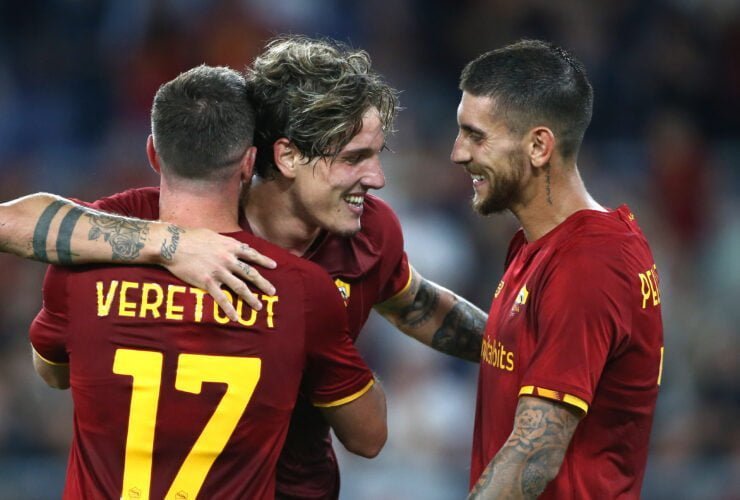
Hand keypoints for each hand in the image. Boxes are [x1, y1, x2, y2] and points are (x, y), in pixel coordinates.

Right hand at [157, 226, 276, 320]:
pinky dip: (230, 309)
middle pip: (251, 274)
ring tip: (258, 306)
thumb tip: (240, 246)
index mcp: (231, 246)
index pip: (252, 254)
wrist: (173, 244)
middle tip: (272, 292)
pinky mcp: (208, 282)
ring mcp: (219, 272)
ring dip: (251, 298)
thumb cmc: (192, 237)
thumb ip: (228, 242)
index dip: (264, 260)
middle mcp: (228, 259)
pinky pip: (222, 298)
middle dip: (263, 284)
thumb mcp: (214, 235)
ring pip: (240, 287)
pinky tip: (236, 317)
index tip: (274, 266)